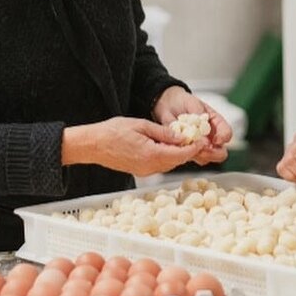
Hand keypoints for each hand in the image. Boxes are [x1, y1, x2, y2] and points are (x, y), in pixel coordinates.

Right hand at [63, 117, 205, 176]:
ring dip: (178, 154)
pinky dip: (167, 157)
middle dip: (188, 151)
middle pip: (177, 161)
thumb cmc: (112, 132)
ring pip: (169, 164)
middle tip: (197, 139)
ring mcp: (144, 171)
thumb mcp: (141, 125)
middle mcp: (149, 166)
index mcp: (151, 154)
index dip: (194, 148)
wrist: (93, 145)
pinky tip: (168, 147)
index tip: (202, 141)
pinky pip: (159, 165)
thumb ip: (163, 132)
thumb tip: (181, 136)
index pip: (180, 154)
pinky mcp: (140, 171)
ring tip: (185, 141)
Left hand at [153, 86, 232, 164]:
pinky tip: (179, 148)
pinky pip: (190, 158)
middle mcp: (210, 136)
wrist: (166, 104)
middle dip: (213, 153)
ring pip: (206, 159)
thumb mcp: (191, 104)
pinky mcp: (187, 150)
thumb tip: (201, 136)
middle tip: (201, 149)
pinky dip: (185, 156)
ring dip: (199, 156)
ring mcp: (199, 145)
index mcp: (215, 122)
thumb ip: (198, 118)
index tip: (215, 140)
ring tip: (188, 147)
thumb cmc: (182, 101)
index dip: (223, 138)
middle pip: (221, 152)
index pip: (227, 133)